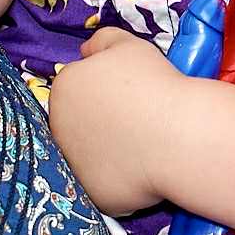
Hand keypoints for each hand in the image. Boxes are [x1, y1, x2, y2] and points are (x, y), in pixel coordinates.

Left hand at [46, 27, 191, 215]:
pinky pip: (103, 182)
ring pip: (87, 152)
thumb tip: (85, 51)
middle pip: (76, 119)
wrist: (177, 135)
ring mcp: (73, 164)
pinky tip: (141, 167)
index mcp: (65, 87)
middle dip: (98, 118)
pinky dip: (118, 176)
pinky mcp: (91, 194)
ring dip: (105, 147)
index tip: (126, 92)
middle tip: (133, 117)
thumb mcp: (129, 45)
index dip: (102, 86)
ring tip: (139, 143)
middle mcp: (58, 126)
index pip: (76, 84)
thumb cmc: (154, 84)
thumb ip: (102, 41)